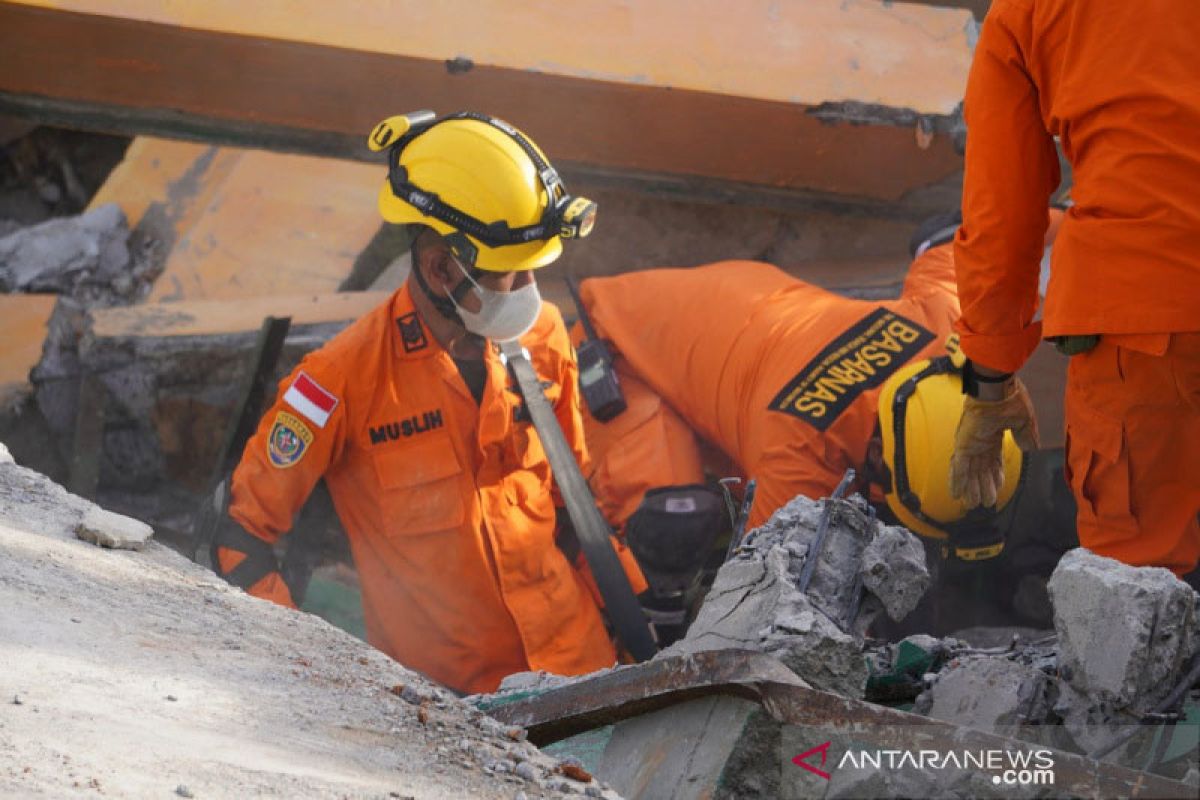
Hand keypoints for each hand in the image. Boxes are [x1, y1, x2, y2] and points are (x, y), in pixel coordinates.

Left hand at [949, 378, 1038, 506]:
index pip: (994, 462)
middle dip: (981, 488)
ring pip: (970, 473)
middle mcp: (981, 442)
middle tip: (981, 504)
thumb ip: (1026, 436)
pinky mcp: (963, 445)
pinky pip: (958, 468)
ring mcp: (970, 444)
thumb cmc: (1010, 399)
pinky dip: (957, 481)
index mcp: (994, 436)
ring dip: (969, 490)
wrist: (996, 389)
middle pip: (981, 471)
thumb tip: (1030, 449)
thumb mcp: (1024, 422)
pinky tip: (955, 495)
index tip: (996, 490)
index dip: (995, 477)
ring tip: (969, 505)